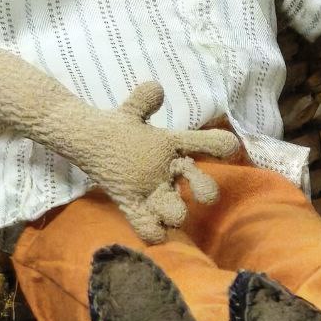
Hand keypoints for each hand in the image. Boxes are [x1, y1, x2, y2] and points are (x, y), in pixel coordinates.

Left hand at [73, 82, 241, 242]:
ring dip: (176, 212)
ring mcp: (155, 192)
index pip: (203, 144)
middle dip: (205, 188)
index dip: (218, 146)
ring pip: (175, 209)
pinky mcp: (134, 206)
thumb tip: (157, 89)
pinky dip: (152, 231)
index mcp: (174, 149)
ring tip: (172, 213)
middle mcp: (171, 173)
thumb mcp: (131, 112)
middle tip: (204, 193)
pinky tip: (153, 230)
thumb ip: (143, 101)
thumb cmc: (119, 129)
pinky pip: (148, 225)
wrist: (92, 142)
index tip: (229, 148)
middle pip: (200, 183)